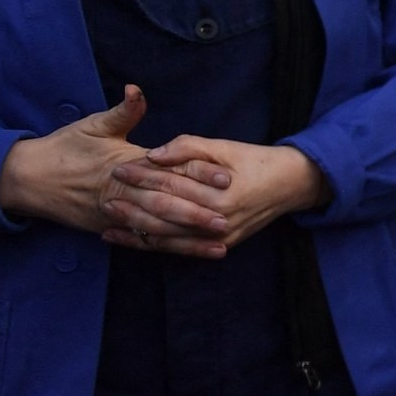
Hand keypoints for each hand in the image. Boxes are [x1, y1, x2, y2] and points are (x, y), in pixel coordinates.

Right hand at [0, 87, 218, 248]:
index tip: (225, 176)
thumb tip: (136, 90)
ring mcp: (114, 215)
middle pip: (164, 205)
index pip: (166, 170)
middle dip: (197, 213)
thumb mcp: (92, 125)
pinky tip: (190, 252)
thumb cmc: (63, 148)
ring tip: (220, 242)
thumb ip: (122, 112)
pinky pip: (141, 241)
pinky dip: (166, 247)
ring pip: (155, 228)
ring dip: (188, 237)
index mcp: (124, 165)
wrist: (26, 178)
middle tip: (228, 217)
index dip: (197, 173)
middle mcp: (121, 193)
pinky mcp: (107, 229)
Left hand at [109, 136, 328, 255]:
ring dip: (135, 229)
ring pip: (168, 237)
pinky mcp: (219, 246)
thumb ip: (188, 148)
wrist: (290, 185)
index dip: (143, 175)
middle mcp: (219, 219)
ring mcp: (219, 237)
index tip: (117, 168)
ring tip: (108, 220)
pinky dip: (151, 244)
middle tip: (104, 195)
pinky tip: (130, 238)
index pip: (172, 184)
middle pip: (165, 213)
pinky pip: (179, 248)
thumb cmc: (255, 161)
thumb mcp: (224, 147)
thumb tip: (153, 154)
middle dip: (132, 203)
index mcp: (220, 193)